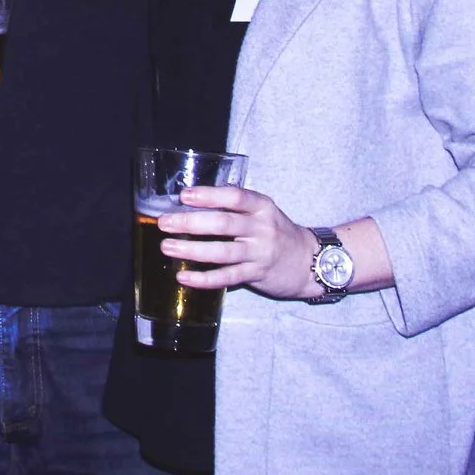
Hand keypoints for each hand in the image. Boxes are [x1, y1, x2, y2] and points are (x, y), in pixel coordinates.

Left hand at [160, 184, 320, 300]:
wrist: (309, 261)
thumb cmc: (276, 232)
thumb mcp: (262, 212)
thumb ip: (234, 206)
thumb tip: (190, 201)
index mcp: (261, 207)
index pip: (235, 196)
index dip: (209, 195)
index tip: (184, 195)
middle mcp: (262, 228)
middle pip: (223, 223)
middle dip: (190, 222)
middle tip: (165, 222)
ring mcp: (260, 253)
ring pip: (222, 252)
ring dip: (192, 250)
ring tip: (167, 247)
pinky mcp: (257, 274)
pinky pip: (227, 277)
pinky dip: (204, 279)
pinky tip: (184, 277)